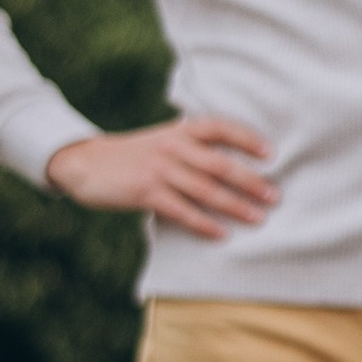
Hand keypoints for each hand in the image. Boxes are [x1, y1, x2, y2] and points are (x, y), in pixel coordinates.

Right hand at [47, 116, 274, 239]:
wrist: (86, 163)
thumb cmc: (134, 156)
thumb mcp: (163, 141)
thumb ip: (193, 148)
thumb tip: (234, 166)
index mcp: (180, 131)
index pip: (220, 127)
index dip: (247, 138)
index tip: (271, 154)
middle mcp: (173, 147)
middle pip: (220, 164)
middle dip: (250, 182)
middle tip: (275, 197)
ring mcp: (159, 170)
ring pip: (205, 190)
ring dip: (235, 206)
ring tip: (258, 218)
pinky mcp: (145, 193)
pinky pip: (182, 211)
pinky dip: (203, 224)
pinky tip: (221, 234)